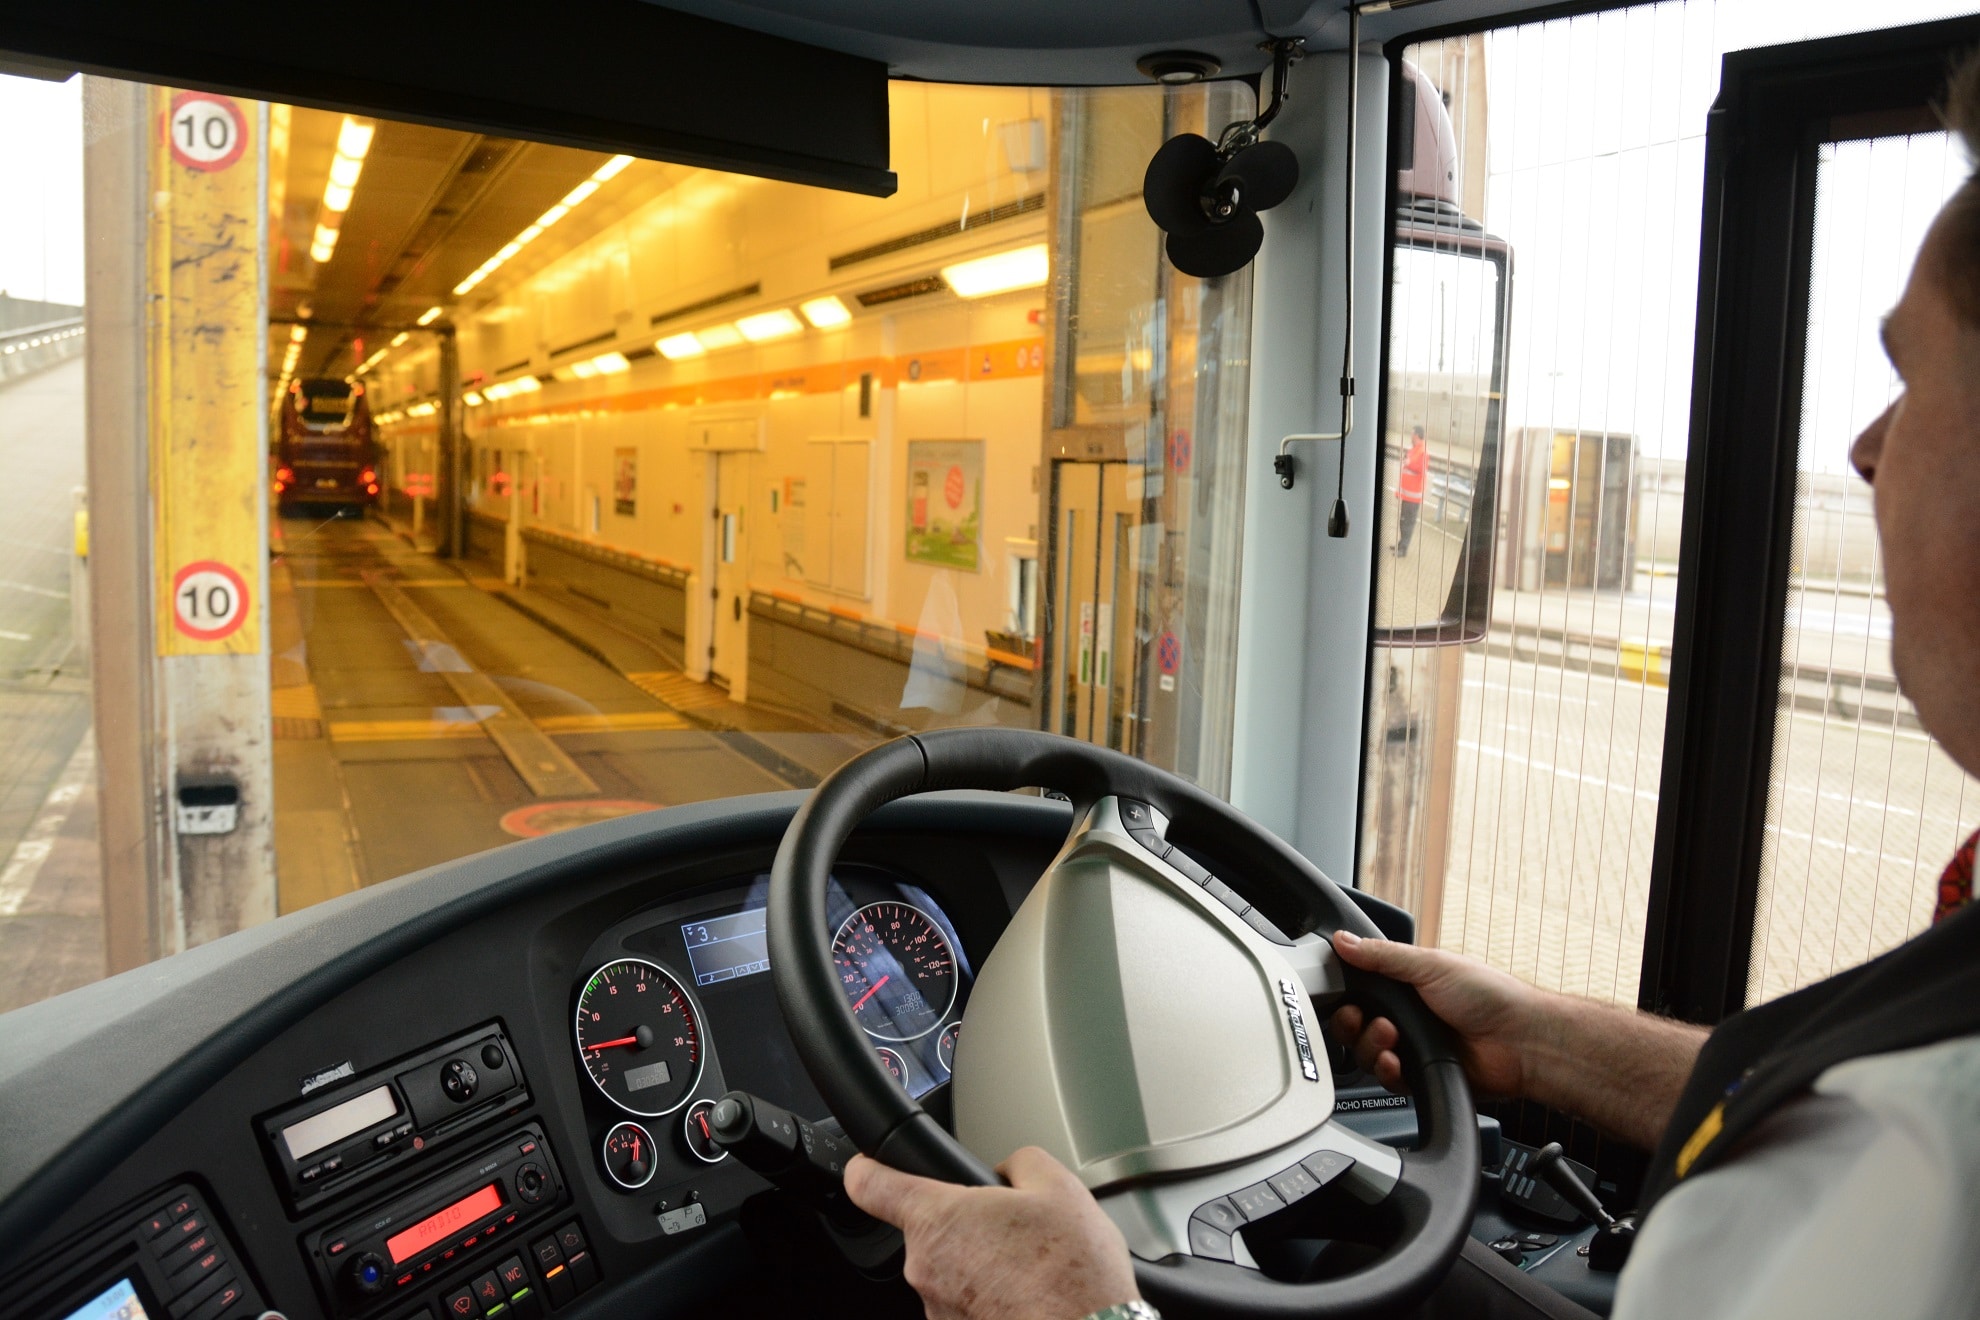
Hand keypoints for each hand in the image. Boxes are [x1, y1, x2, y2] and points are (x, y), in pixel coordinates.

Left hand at [844, 1146, 1139, 1319]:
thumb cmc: (1072, 1275)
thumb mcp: (1058, 1186)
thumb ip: (1020, 1162)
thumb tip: (1009, 1172)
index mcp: (937, 1218)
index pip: (869, 1183)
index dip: (868, 1167)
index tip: (871, 1165)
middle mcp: (925, 1267)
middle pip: (928, 1228)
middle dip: (967, 1222)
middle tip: (1013, 1227)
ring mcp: (938, 1309)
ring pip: (951, 1269)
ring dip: (982, 1263)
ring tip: (1031, 1268)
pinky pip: (966, 1303)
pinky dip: (992, 1296)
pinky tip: (1030, 1295)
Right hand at [1327, 929, 1541, 1098]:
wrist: (1521, 1041)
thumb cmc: (1489, 995)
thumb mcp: (1430, 965)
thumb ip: (1382, 955)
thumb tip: (1343, 940)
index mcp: (1405, 985)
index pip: (1359, 990)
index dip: (1345, 995)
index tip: (1342, 995)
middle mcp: (1405, 1016)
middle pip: (1355, 1025)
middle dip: (1352, 1023)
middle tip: (1362, 1018)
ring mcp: (1412, 1047)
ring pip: (1367, 1053)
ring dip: (1371, 1045)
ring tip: (1391, 1036)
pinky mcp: (1420, 1077)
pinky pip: (1387, 1080)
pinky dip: (1387, 1071)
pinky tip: (1396, 1061)